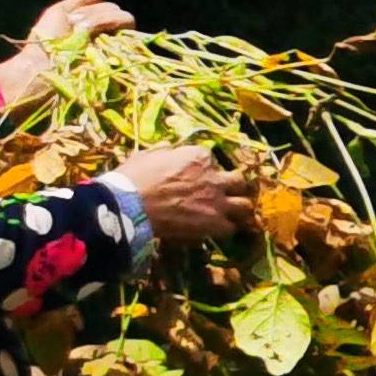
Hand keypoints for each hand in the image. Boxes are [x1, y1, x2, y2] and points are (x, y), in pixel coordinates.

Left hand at [2, 0, 130, 88]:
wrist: (45, 65)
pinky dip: (111, 29)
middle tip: (75, 26)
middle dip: (96, 15)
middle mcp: (109, 35)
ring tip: (81, 34)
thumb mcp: (62, 12)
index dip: (93, 9)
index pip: (109, 7)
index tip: (72, 17)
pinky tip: (95, 39)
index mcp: (96, 25)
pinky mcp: (123, 58)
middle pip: (116, 10)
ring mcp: (117, 47)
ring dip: (100, 21)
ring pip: (124, 19)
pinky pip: (130, 36)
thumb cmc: (48, 41)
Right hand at [115, 144, 255, 256]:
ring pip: (244, 205)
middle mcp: (214, 177)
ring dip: (238, 209)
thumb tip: (170, 146)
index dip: (205, 169)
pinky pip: (231, 227)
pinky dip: (225, 228)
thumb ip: (164, 150)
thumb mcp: (147, 155)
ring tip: (230, 213)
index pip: (212, 160)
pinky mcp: (215, 223)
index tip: (196, 177)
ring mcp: (217, 201)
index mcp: (199, 157)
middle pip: (238, 181)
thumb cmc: (134, 177)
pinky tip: (216, 229)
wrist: (132, 205)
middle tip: (222, 193)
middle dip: (232, 187)